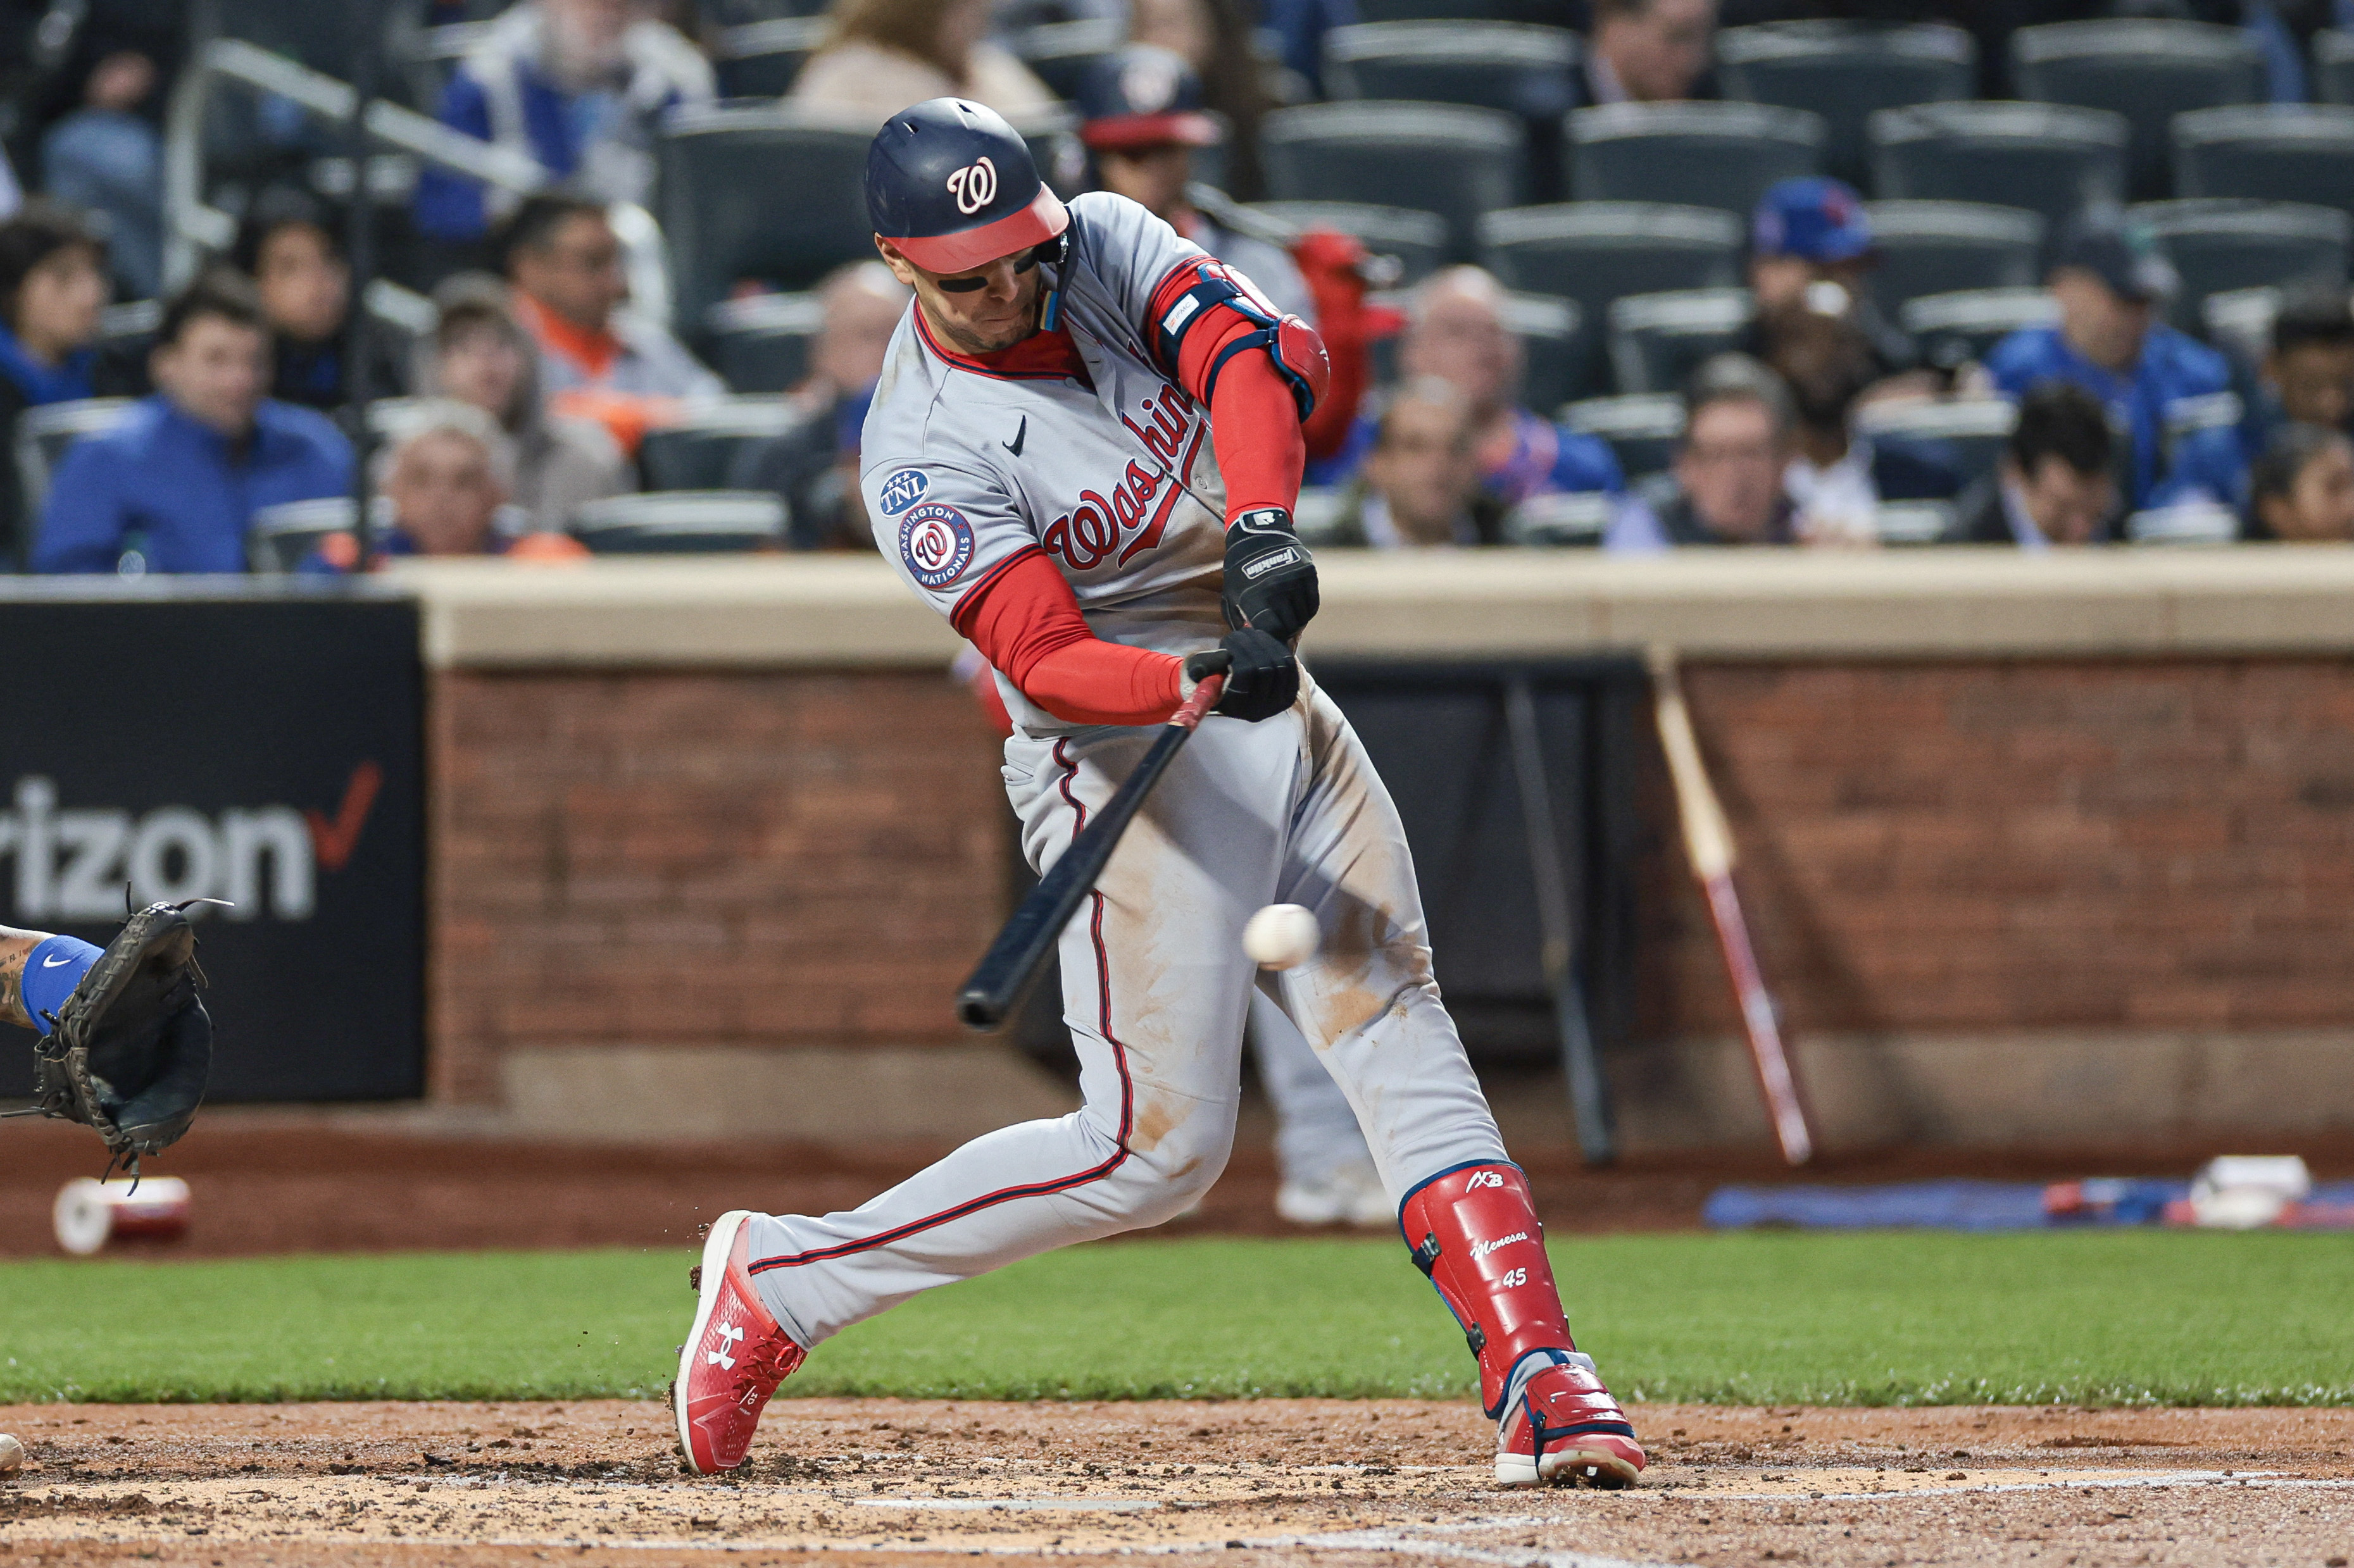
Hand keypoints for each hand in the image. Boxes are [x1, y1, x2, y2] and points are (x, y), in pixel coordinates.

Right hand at [1183, 628, 1297, 722]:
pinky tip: (1265, 641)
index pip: (1246, 672)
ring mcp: (1277, 704)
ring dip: (1265, 644)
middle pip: (1265, 667)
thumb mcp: (1202, 676)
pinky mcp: (1289, 695)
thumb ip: (1205, 666)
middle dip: (1252, 644)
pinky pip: (1290, 666)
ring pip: (1280, 664)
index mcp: (1237, 707)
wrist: (1233, 699)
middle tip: (1240, 633)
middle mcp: (1259, 710)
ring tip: (1251, 635)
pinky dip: (1278, 649)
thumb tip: (1226, 655)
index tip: (1228, 639)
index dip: (1239, 650)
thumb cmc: (1213, 683)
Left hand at [1223, 509, 1318, 641]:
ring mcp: (1295, 582)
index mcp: (1257, 597)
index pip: (1273, 630)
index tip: (1269, 638)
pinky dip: (1306, 611)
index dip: (1272, 637)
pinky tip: (1297, 610)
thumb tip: (1251, 638)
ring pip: (1302, 617)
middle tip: (1280, 630)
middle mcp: (1278, 590)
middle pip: (1289, 625)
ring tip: (1287, 619)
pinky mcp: (1308, 574)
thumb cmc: (1240, 570)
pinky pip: (1312, 605)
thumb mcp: (1231, 594)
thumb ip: (1240, 619)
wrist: (1258, 536)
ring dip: (1296, 622)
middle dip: (1284, 631)